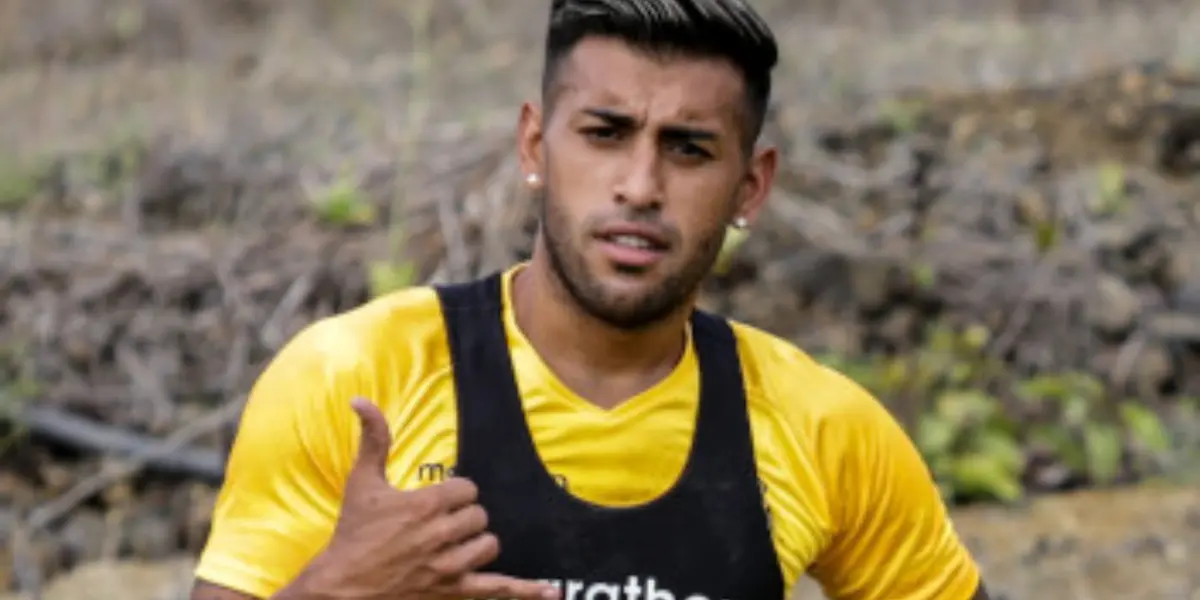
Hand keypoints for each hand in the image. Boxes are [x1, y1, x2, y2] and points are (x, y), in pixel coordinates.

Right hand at [280, 397, 558, 599]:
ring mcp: (449, 566)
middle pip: (479, 516)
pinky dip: (525, 590)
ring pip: (488, 544)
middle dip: (464, 517)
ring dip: (477, 542)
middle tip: (440, 523)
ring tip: (455, 543)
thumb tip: (361, 399)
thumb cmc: (351, 534)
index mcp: (425, 506)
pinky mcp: (452, 591)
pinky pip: (497, 588)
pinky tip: (551, 592)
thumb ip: (373, 439)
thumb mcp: (362, 482)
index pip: (468, 489)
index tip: (438, 501)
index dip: (456, 493)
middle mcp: (441, 535)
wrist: (342, 587)